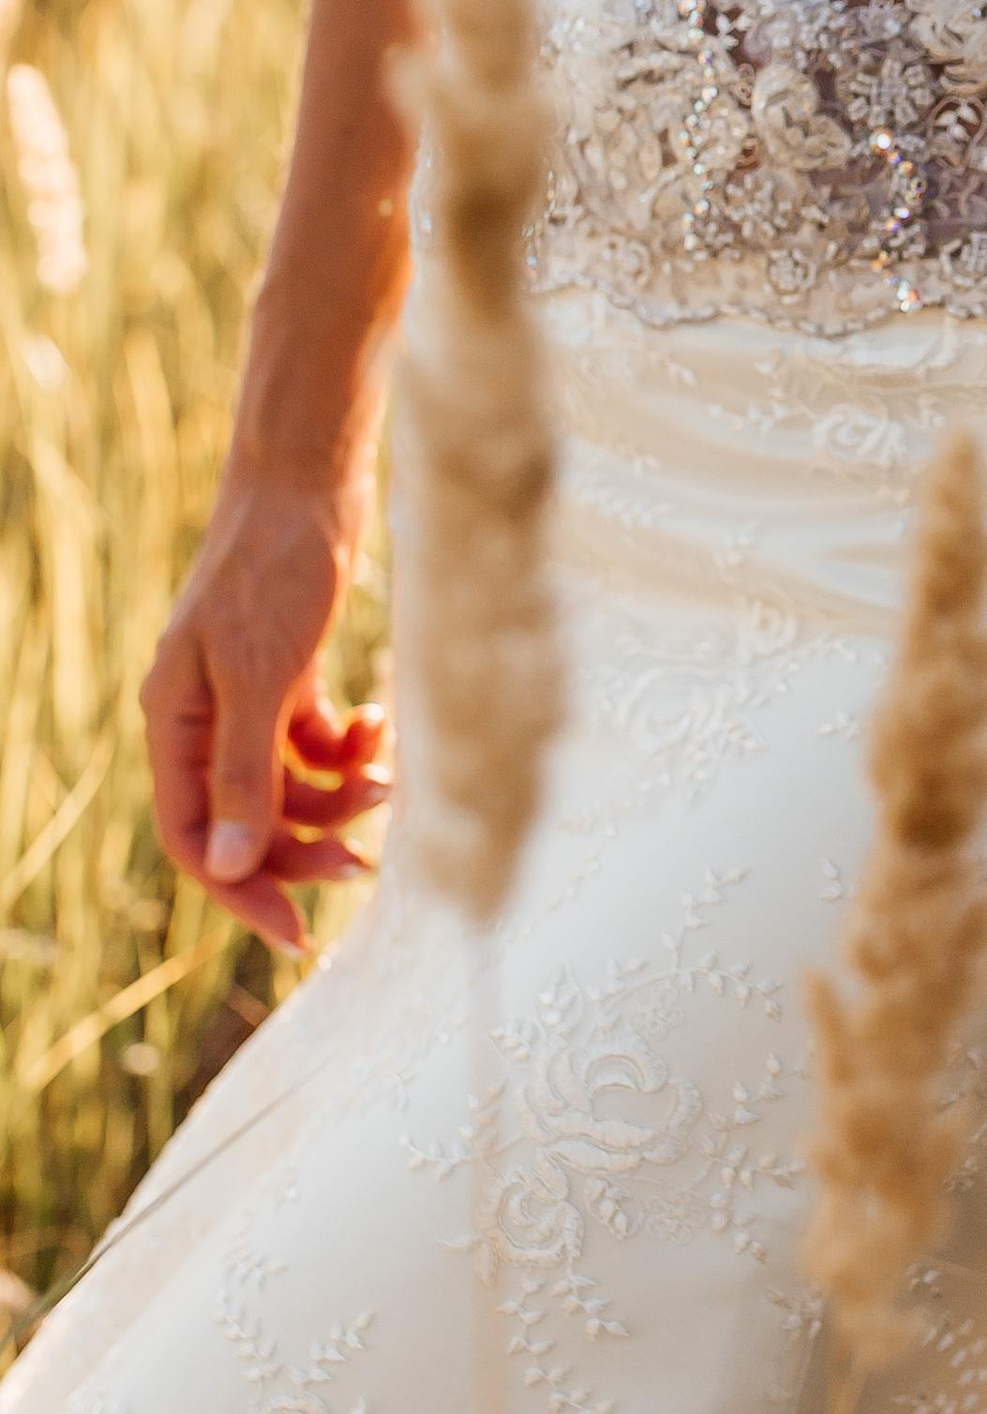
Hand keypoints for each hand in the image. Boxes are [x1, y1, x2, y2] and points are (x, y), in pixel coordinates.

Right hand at [143, 468, 386, 952]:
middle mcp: (203, 719)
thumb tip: (232, 867)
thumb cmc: (274, 568)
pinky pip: (318, 746)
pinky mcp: (292, 677)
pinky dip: (351, 748)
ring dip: (339, 796)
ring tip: (386, 779)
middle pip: (245, 822)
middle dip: (304, 845)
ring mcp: (248, 699)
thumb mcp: (261, 675)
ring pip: (289, 787)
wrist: (309, 481)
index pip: (192, 838)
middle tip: (365, 864)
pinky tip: (380, 725)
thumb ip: (244, 772)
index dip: (241, 889)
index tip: (297, 932)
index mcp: (173, 723)